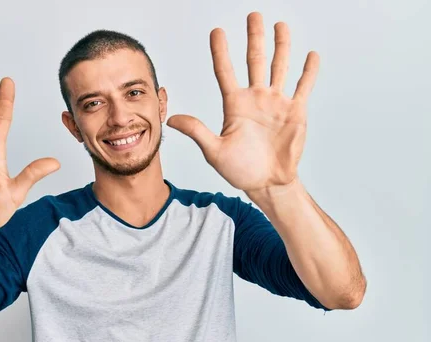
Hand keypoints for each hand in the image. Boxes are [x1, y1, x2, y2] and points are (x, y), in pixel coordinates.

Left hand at [167, 12, 319, 193]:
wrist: (267, 184)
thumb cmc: (240, 170)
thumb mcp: (214, 151)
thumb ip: (197, 131)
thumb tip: (171, 119)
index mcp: (234, 105)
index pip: (225, 71)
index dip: (221, 51)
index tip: (217, 31)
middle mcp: (255, 98)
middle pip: (255, 60)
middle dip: (254, 37)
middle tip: (254, 15)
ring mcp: (276, 103)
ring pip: (279, 66)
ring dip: (281, 46)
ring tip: (280, 25)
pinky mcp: (295, 112)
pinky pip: (303, 86)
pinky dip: (308, 72)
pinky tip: (310, 55)